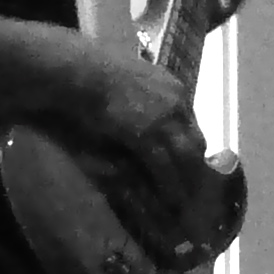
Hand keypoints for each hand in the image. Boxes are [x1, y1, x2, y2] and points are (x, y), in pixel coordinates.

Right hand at [79, 46, 207, 212]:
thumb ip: (142, 99)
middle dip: (196, 167)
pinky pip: (164, 166)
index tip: (189, 163)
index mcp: (173, 88)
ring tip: (186, 202)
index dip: (189, 146)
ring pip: (185, 157)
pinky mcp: (146, 135)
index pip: (191, 123)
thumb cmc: (92, 74)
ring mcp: (164, 118)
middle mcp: (176, 103)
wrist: (77, 71)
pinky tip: (169, 199)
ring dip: (187, 181)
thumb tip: (141, 121)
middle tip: (195, 188)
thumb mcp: (129, 81)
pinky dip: (168, 184)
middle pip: (195, 141)